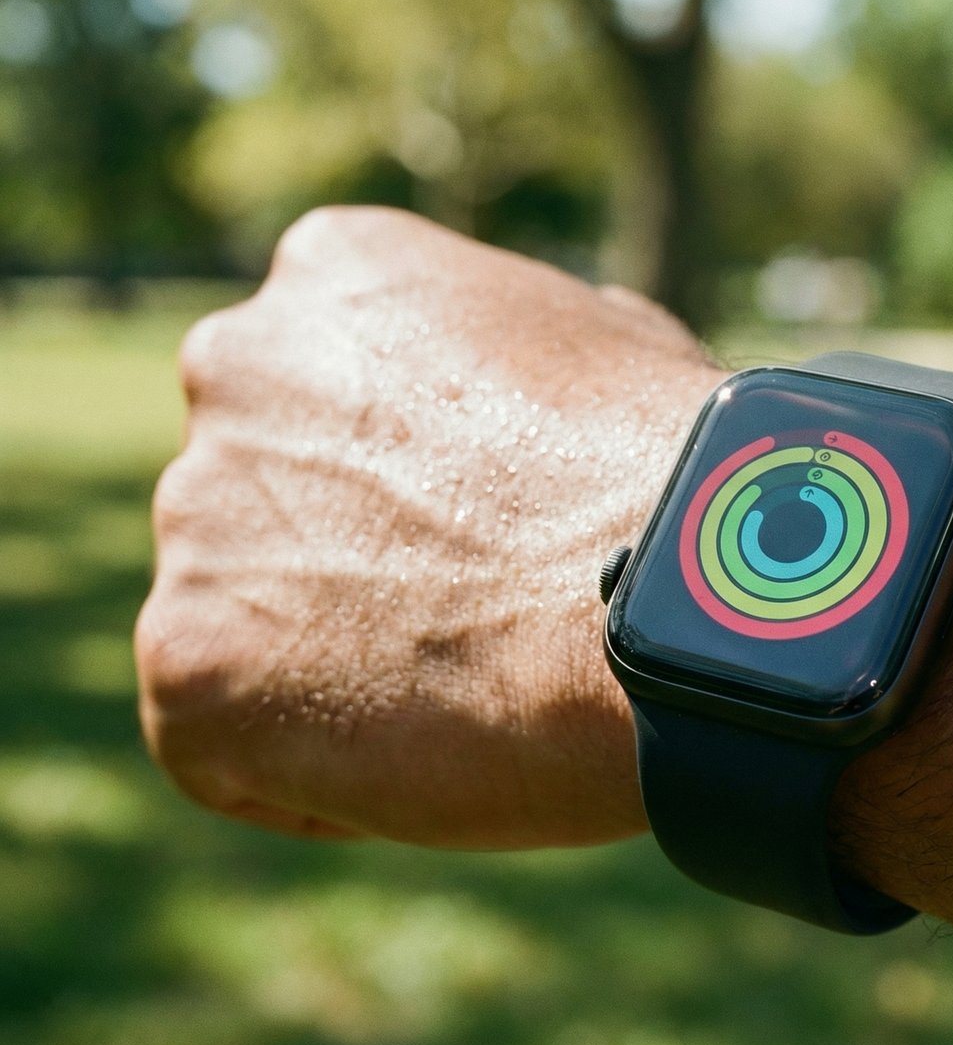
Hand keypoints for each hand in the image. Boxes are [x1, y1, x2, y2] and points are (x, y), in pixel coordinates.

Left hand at [135, 207, 722, 847]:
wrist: (676, 594)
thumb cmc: (677, 476)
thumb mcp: (609, 346)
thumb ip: (518, 357)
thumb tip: (529, 384)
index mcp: (335, 275)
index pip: (326, 385)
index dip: (402, 479)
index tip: (470, 536)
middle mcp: (235, 368)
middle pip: (265, 492)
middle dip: (342, 558)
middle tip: (456, 618)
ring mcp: (196, 514)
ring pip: (238, 612)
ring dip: (323, 660)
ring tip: (462, 697)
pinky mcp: (183, 661)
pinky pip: (225, 738)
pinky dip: (308, 769)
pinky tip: (424, 760)